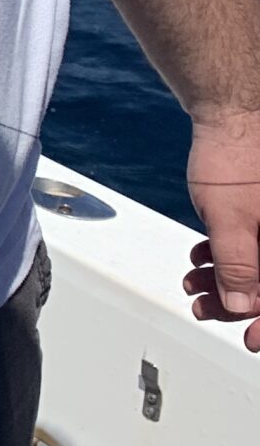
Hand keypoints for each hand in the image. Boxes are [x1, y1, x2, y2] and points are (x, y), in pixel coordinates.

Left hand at [184, 113, 259, 352]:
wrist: (230, 107)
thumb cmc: (237, 154)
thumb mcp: (233, 221)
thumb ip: (239, 267)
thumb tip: (241, 305)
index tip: (249, 338)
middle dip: (239, 300)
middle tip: (205, 308)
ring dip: (228, 278)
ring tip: (193, 282)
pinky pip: (256, 242)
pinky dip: (229, 254)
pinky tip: (200, 256)